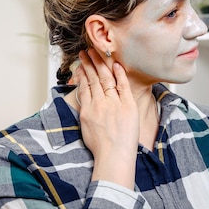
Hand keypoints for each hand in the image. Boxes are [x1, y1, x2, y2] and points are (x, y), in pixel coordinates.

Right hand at [75, 49, 138, 188]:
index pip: (84, 86)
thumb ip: (86, 114)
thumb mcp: (86, 130)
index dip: (82, 73)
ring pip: (105, 79)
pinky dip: (119, 73)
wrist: (113, 157)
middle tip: (86, 52)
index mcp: (88, 110)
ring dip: (100, 64)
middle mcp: (99, 104)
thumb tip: (87, 105)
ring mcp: (113, 103)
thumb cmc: (102, 149)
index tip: (81, 64)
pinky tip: (116, 64)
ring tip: (97, 53)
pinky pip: (123, 85)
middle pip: (93, 79)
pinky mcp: (127, 105)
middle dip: (89, 63)